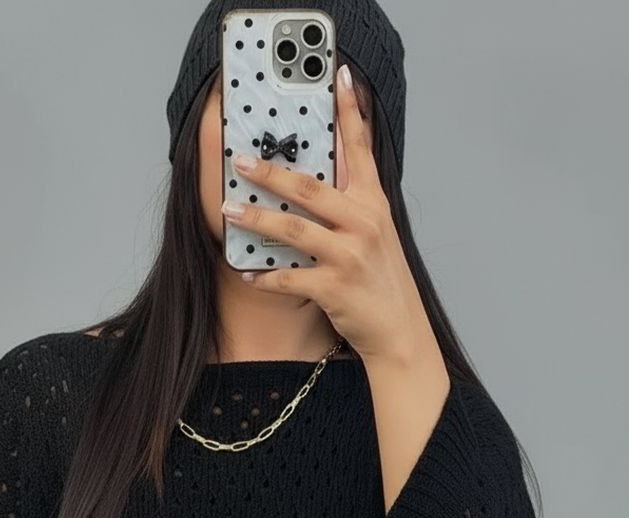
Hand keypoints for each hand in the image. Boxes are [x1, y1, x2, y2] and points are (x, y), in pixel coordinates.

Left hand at [221, 62, 432, 364]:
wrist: (399, 330)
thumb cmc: (381, 281)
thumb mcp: (377, 232)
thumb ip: (353, 202)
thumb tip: (319, 176)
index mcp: (374, 203)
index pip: (361, 148)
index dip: (348, 111)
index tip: (337, 77)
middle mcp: (364, 223)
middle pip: (309, 188)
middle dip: (270, 173)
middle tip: (240, 161)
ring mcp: (349, 255)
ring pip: (292, 230)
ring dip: (256, 219)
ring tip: (228, 210)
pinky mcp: (334, 287)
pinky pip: (288, 278)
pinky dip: (264, 277)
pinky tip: (248, 273)